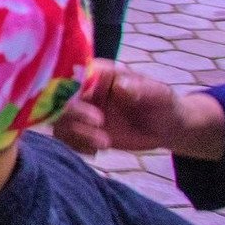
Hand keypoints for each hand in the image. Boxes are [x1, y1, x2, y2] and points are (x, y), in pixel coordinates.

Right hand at [52, 62, 224, 159]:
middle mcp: (83, 90)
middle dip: (73, 113)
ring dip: (76, 133)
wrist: (166, 128)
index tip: (87, 101)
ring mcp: (80, 111)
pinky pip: (65, 138)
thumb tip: (120, 85)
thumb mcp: (159, 94)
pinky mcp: (81, 130)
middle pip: (58, 97)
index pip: (72, 73)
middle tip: (99, 124)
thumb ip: (141, 88)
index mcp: (99, 73)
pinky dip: (76, 146)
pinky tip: (96, 151)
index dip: (70, 85)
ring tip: (104, 143)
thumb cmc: (163, 104)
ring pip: (59, 120)